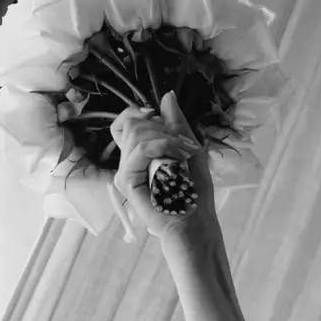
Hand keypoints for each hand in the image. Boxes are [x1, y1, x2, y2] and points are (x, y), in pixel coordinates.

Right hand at [111, 91, 217, 253]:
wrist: (194, 224)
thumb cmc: (194, 193)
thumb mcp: (190, 150)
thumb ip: (177, 124)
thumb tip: (166, 96)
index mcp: (140, 152)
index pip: (127, 121)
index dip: (141, 114)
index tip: (161, 120)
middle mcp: (129, 159)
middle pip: (131, 123)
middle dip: (161, 128)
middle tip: (182, 147)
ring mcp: (125, 170)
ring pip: (135, 132)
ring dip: (165, 138)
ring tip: (181, 156)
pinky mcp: (126, 180)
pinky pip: (139, 149)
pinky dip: (160, 147)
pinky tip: (173, 159)